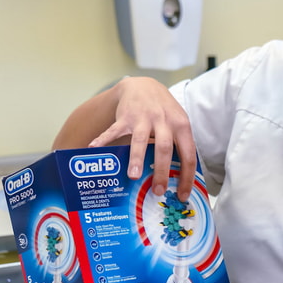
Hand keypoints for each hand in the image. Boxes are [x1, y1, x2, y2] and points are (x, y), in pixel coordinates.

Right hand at [89, 76, 195, 199]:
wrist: (144, 86)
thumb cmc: (164, 111)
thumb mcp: (178, 124)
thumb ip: (180, 145)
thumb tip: (180, 180)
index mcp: (181, 126)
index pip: (188, 155)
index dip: (186, 177)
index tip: (182, 196)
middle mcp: (163, 121)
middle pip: (164, 149)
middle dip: (161, 171)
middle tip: (157, 190)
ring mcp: (143, 118)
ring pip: (140, 140)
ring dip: (137, 158)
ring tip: (134, 176)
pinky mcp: (125, 116)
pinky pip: (114, 130)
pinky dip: (103, 139)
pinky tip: (94, 149)